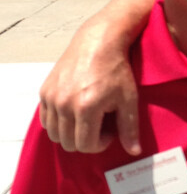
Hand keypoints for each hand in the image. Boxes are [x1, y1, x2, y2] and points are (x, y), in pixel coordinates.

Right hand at [39, 19, 140, 155]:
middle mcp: (64, 104)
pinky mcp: (44, 91)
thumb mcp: (129, 99)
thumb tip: (134, 152)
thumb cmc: (117, 70)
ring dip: (70, 133)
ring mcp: (51, 97)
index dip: (100, 144)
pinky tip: (74, 112)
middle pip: (68, 143)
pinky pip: (46, 120)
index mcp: (86, 108)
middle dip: (85, 141)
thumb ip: (129, 128)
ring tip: (87, 119)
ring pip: (54, 134)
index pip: (85, 146)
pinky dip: (58, 122)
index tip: (110, 131)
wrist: (98, 42)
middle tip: (99, 125)